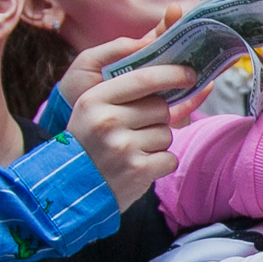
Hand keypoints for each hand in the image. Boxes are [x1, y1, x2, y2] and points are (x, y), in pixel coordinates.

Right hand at [59, 24, 193, 208]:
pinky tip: (140, 166)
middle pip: (160, 107)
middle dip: (159, 117)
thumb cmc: (91, 142)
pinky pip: (170, 158)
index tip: (191, 74)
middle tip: (138, 130)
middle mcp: (107, 120)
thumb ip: (131, 91)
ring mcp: (122, 146)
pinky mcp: (137, 170)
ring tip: (133, 150)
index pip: (144, 78)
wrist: (71, 187)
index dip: (172, 74)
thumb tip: (184, 76)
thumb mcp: (96, 109)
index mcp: (95, 99)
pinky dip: (161, 163)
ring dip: (158, 142)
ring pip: (166, 133)